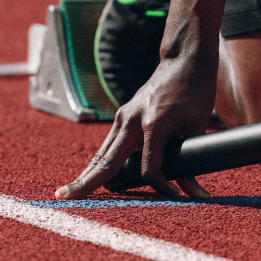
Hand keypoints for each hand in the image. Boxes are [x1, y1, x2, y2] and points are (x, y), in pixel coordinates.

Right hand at [55, 55, 216, 198]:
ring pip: (102, 154)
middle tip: (63, 198)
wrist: (184, 62)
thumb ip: (191, 161)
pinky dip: (99, 162)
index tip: (176, 196)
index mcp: (154, 125)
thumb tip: (194, 193)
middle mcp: (132, 121)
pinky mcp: (123, 116)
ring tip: (68, 193)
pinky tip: (88, 177)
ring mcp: (123, 117)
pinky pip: (108, 145)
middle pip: (106, 162)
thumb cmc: (195, 93)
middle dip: (87, 183)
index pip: (149, 169)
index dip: (162, 187)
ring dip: (87, 174)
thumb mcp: (196, 128)